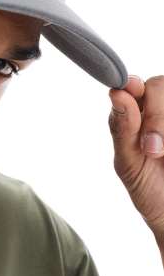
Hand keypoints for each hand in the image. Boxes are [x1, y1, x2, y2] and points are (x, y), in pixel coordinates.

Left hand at [108, 75, 163, 244]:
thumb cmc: (150, 190)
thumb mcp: (129, 163)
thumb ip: (122, 129)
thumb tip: (116, 94)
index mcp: (137, 114)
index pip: (134, 85)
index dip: (132, 85)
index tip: (129, 92)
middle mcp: (161, 110)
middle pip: (159, 85)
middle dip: (156, 115)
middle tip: (152, 149)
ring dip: (163, 123)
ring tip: (160, 155)